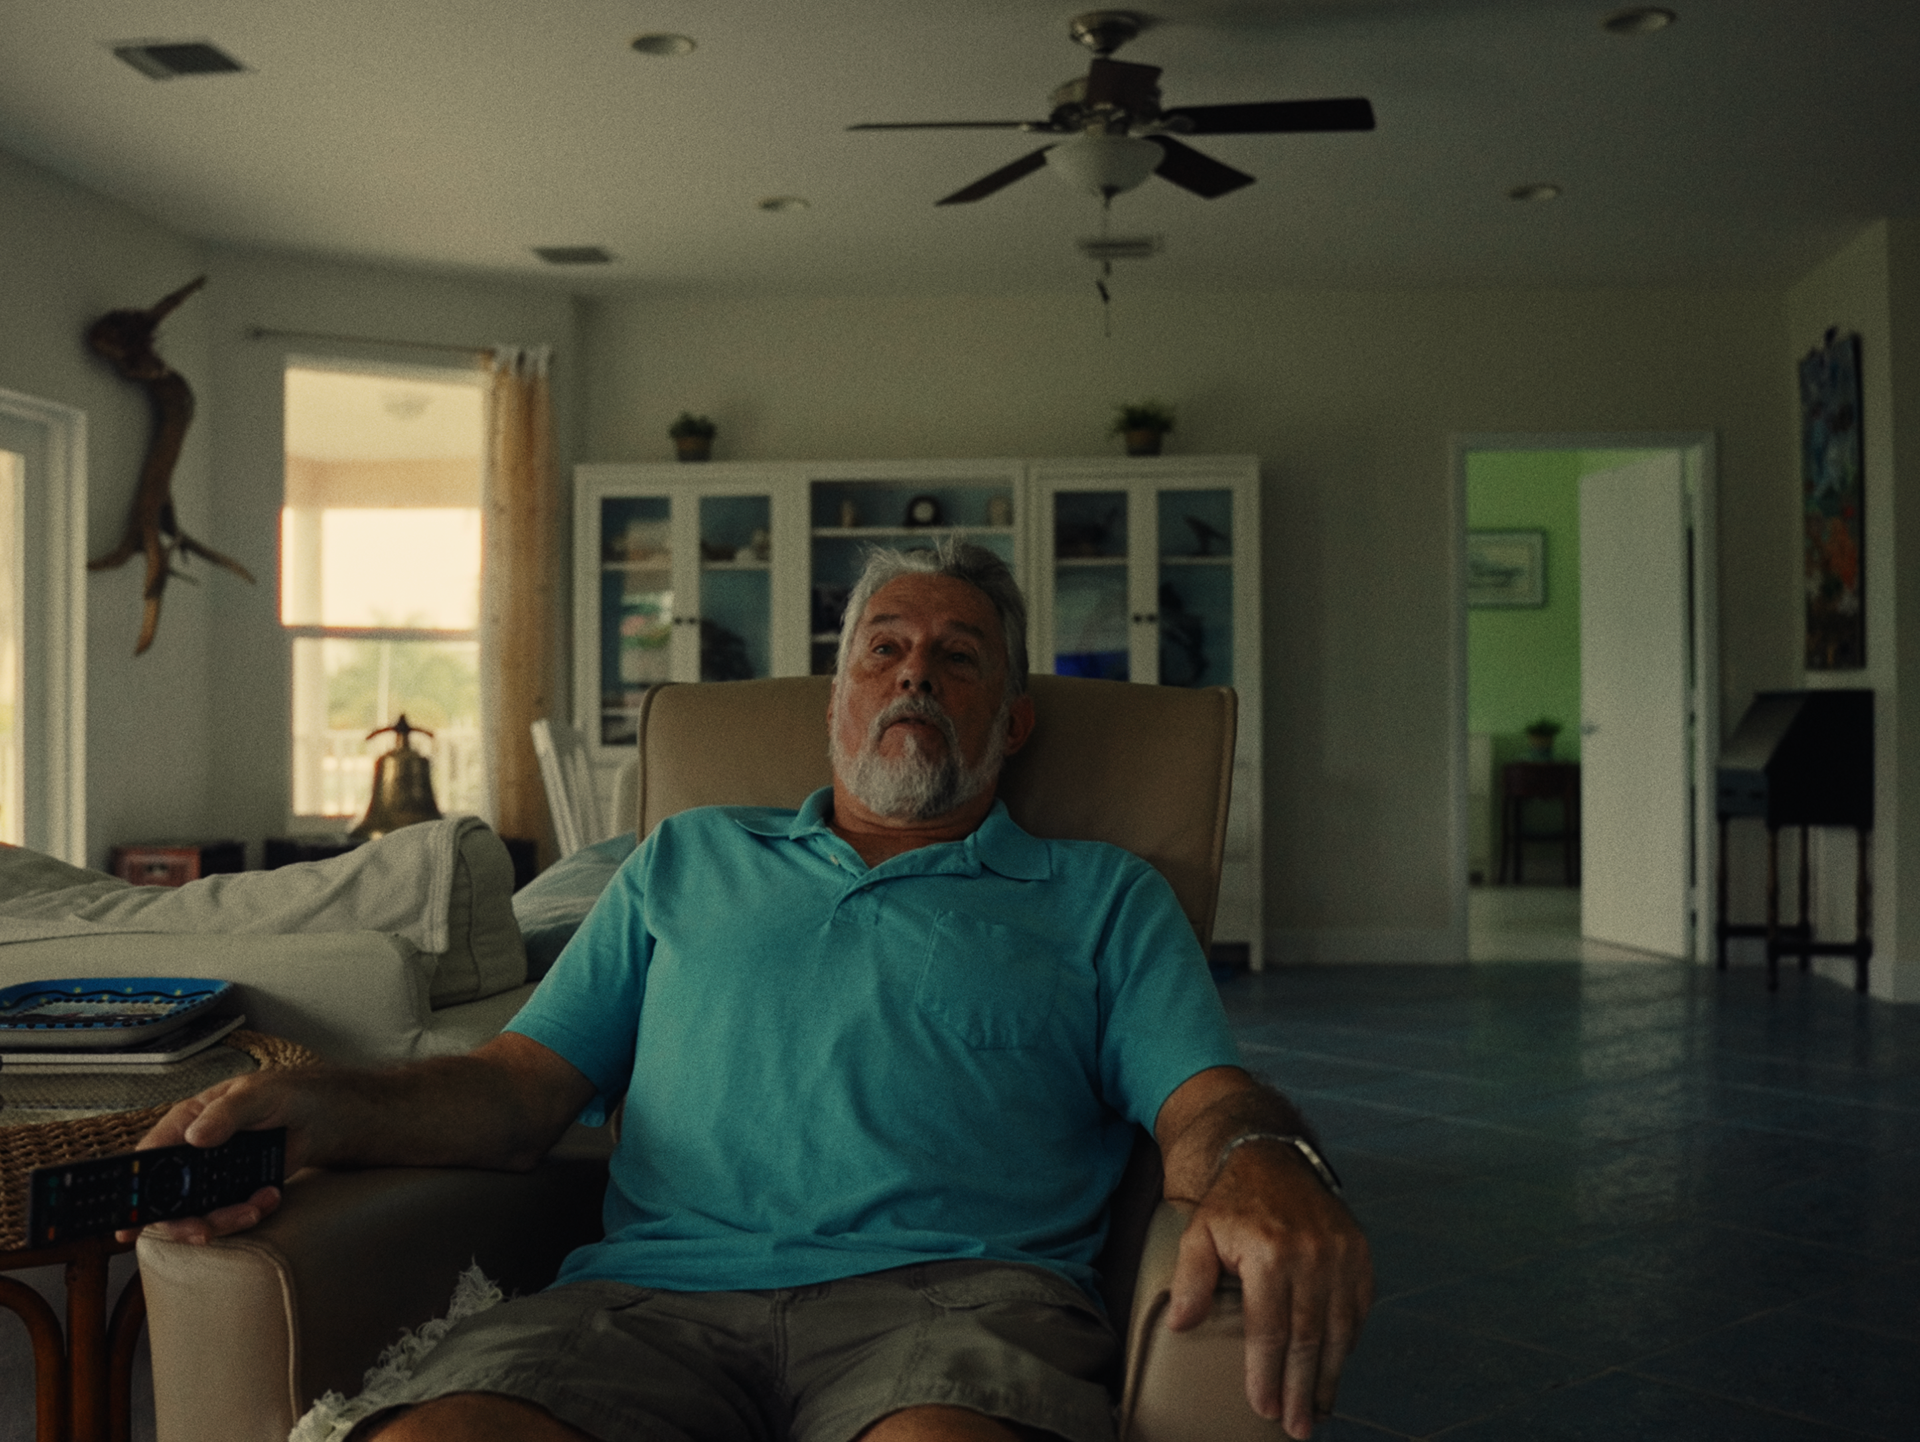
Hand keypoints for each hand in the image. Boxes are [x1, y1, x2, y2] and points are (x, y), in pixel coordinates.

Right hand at [113, 1072, 315, 1244]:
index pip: (147, 1160)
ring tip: (257, 1206)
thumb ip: (226, 1113)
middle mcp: (190, 1156)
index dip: (132, 1193)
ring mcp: (211, 1178)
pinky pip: (231, 1215)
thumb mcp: (255, 1095)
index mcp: (184, 1124)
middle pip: (168, 1202)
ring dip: (225, 1220)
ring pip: (199, 1215)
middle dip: (185, 1222)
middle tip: (206, 1230)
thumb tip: (195, 1135)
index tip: (127, 1226)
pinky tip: (271, 1195)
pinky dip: (251, 1213)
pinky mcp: (235, 1192)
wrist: (318, 1115)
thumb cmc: (282, 1094)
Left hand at [1165, 1142, 1372, 1439]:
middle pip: (1308, 1338)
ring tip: (1317, 1411)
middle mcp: (1312, 1254)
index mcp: (1269, 1252)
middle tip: (1297, 1427)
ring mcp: (1342, 1254)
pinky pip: (1358, 1310)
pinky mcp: (1361, 1254)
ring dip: (1329, 1376)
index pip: (1270, 1329)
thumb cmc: (1231, 1203)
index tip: (1265, 1408)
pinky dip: (1348, 1344)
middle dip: (1302, 1389)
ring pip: (1339, 1330)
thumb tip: (1181, 1326)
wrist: (1273, 1158)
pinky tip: (1335, 1369)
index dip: (1267, 1373)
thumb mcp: (1198, 1233)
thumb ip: (1190, 1279)